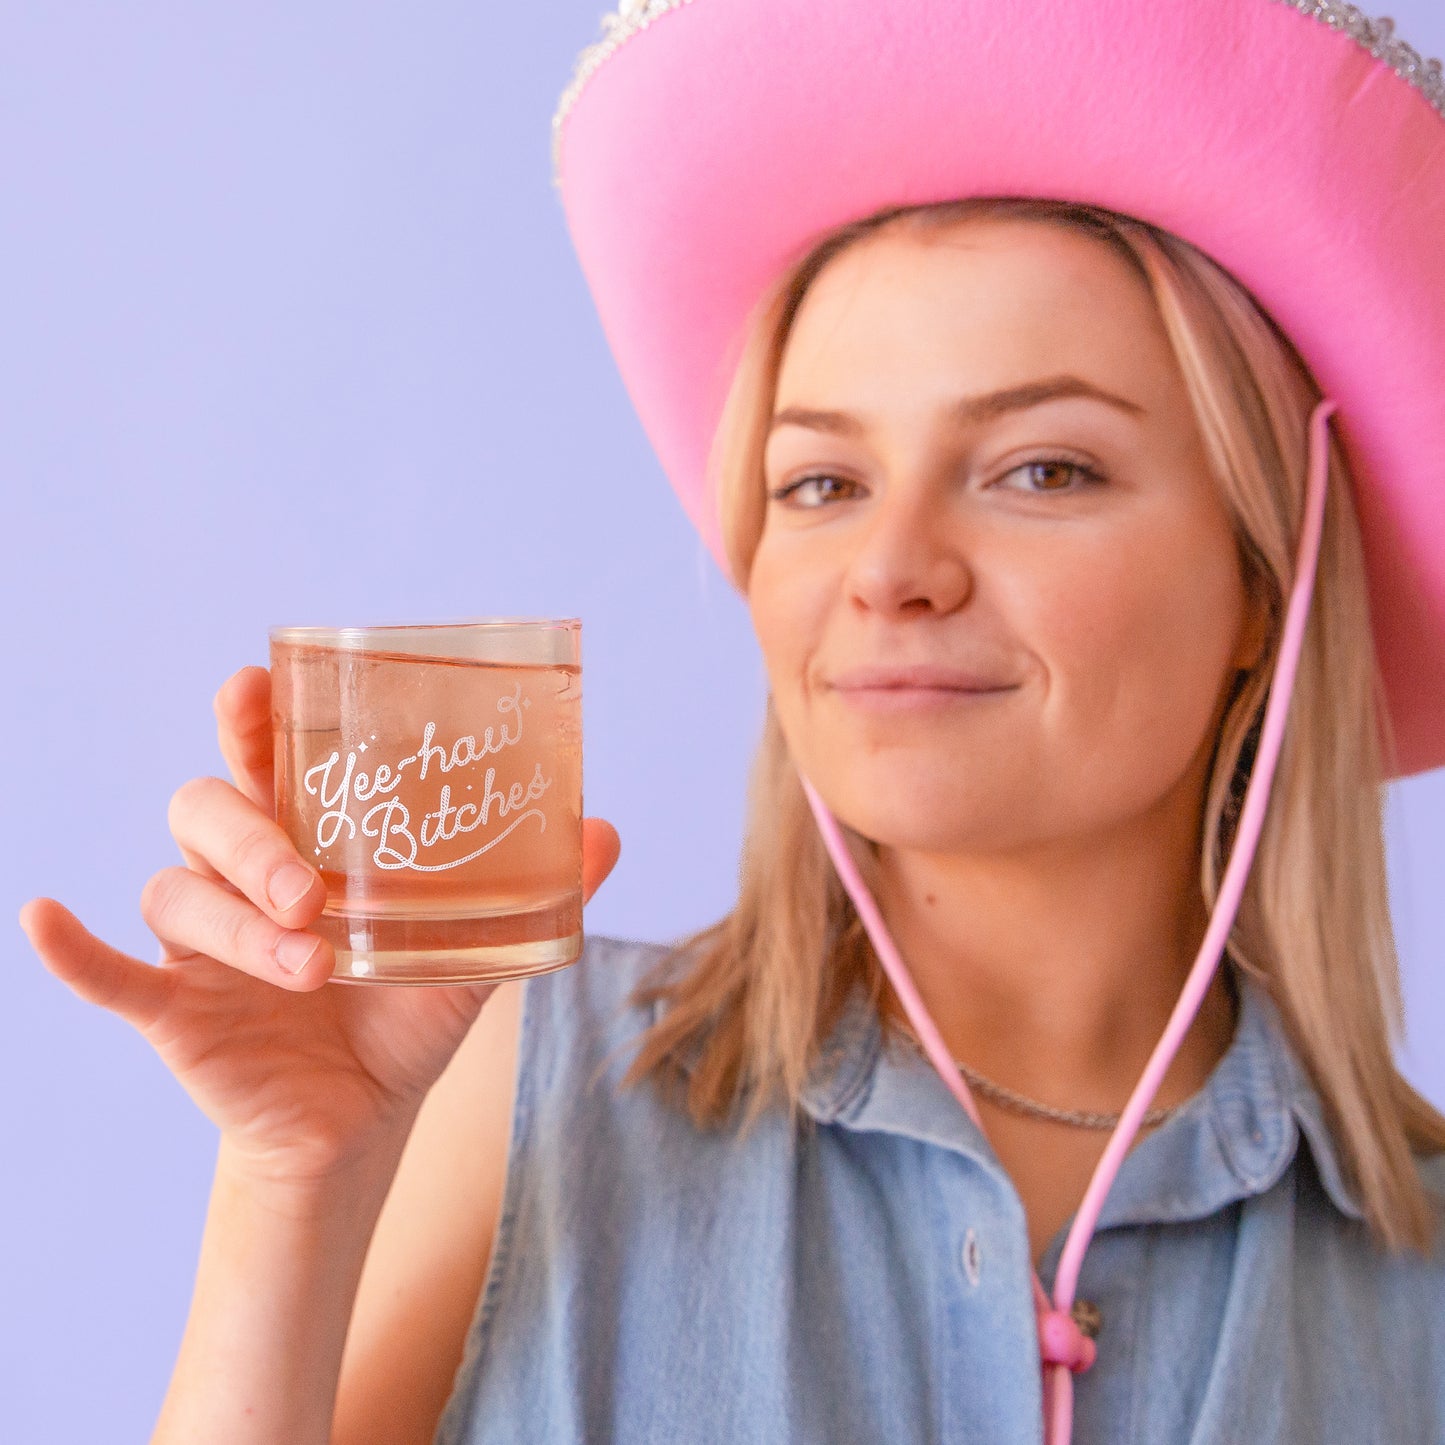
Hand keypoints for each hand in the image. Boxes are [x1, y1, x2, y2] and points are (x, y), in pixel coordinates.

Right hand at [19, 664, 621, 1187]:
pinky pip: (108, 972)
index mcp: (311, 845)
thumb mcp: (477, 950)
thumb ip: (535, 893)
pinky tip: (43, 919)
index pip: (269, 759)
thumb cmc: (406, 1014)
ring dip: (238, 926)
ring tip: (313, 967)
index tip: (257, 684)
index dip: (254, 717)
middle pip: (208, 809)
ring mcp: (201, 944)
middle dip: (253, 840)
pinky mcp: (174, 1010)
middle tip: (314, 891)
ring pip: (179, 893)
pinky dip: (75, 949)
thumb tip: (608, 833)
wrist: (366, 1122)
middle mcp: (245, 877)